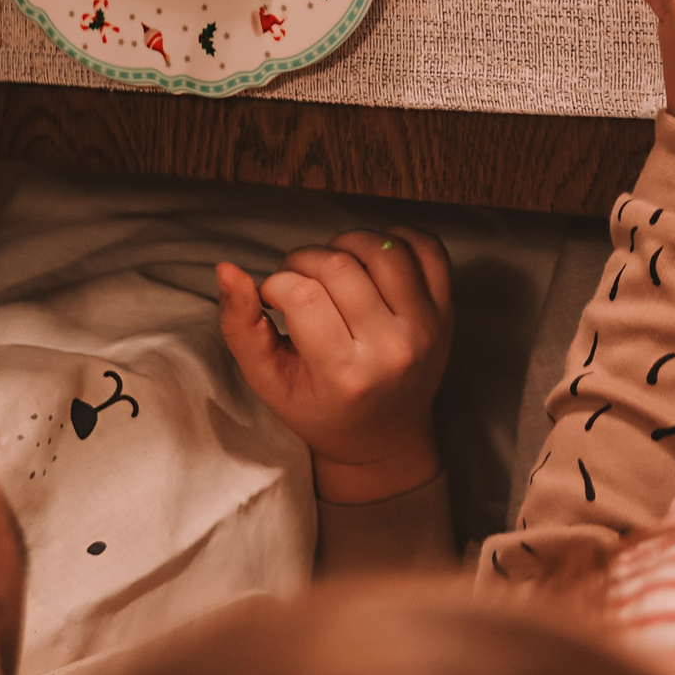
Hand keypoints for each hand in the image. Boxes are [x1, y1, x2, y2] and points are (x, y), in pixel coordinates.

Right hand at [218, 228, 452, 503]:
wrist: (383, 435)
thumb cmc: (319, 408)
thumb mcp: (268, 380)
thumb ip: (240, 326)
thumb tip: (227, 270)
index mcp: (345, 375)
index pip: (302, 295)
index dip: (277, 282)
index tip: (274, 295)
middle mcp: (393, 350)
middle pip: (340, 266)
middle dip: (305, 260)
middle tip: (299, 279)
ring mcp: (427, 328)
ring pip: (383, 248)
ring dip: (347, 244)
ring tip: (332, 266)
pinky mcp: (447, 311)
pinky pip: (427, 248)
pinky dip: (394, 238)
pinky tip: (371, 259)